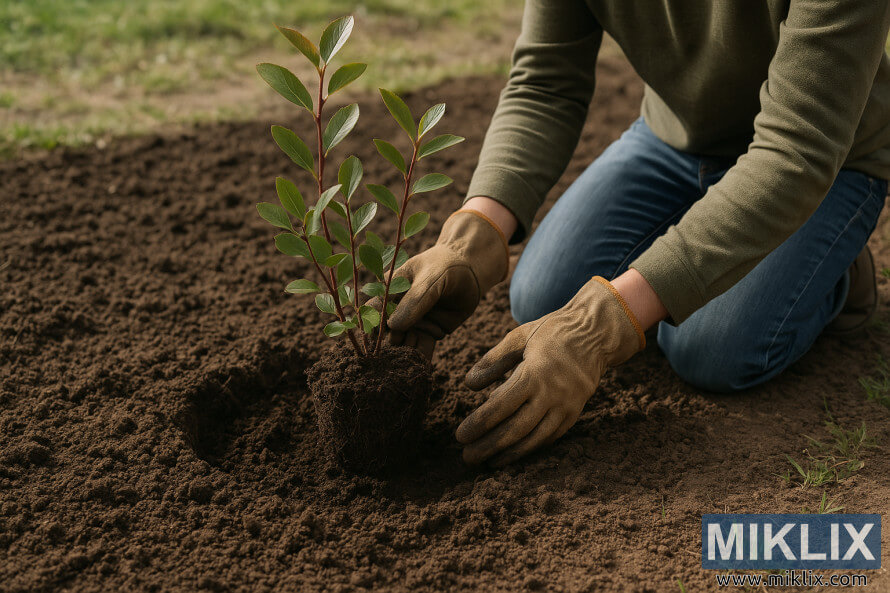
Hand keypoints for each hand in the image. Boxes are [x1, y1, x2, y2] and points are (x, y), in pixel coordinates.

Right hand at [386, 209, 509, 356]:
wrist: (472, 271)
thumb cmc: (447, 266)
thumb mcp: (431, 279)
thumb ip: (415, 301)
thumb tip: (393, 326)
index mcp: (390, 289)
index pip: (375, 310)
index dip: (372, 326)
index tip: (374, 341)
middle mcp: (398, 308)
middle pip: (388, 331)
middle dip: (389, 344)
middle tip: (392, 357)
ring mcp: (414, 321)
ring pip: (405, 342)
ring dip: (404, 354)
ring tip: (405, 364)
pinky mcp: (430, 331)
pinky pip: (423, 347)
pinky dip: (421, 358)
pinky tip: (419, 370)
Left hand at [456, 276, 645, 465]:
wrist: (596, 334)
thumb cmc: (552, 333)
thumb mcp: (518, 337)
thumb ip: (492, 361)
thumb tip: (468, 384)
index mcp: (534, 374)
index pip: (500, 406)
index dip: (479, 424)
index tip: (460, 436)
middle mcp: (551, 394)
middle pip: (515, 429)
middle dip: (489, 446)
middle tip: (467, 457)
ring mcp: (566, 407)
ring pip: (534, 439)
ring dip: (509, 454)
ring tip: (488, 462)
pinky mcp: (574, 414)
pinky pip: (550, 438)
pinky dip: (530, 448)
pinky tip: (513, 454)